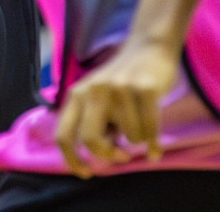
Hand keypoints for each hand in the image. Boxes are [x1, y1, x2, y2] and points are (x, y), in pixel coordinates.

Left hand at [54, 37, 177, 174]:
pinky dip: (154, 144)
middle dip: (107, 155)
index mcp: (77, 94)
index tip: (86, 173)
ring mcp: (119, 88)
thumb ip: (93, 123)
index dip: (71, 160)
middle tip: (121, 155)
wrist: (148, 47)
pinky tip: (155, 149)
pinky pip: (150, 131)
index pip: (63, 135)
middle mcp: (94, 90)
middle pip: (90, 140)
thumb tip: (99, 158)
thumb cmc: (122, 82)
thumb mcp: (98, 98)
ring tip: (140, 121)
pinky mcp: (144, 89)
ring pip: (129, 137)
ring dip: (138, 139)